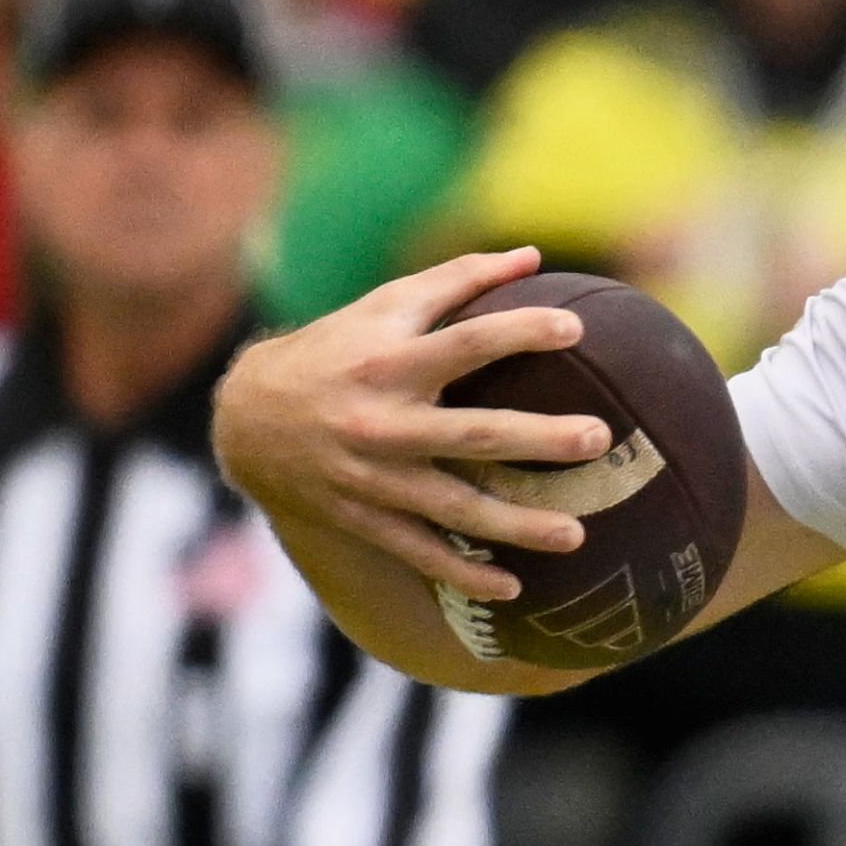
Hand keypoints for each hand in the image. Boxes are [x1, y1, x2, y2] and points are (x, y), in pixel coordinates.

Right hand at [210, 245, 622, 617]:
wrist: (249, 421)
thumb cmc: (335, 352)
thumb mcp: (383, 308)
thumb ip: (457, 281)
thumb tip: (533, 256)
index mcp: (389, 362)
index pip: (466, 342)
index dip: (520, 332)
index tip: (576, 328)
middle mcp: (382, 422)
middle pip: (472, 434)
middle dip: (538, 438)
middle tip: (597, 438)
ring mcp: (373, 479)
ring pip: (454, 507)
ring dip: (517, 525)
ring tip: (576, 535)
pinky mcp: (364, 520)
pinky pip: (420, 553)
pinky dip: (463, 575)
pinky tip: (512, 589)